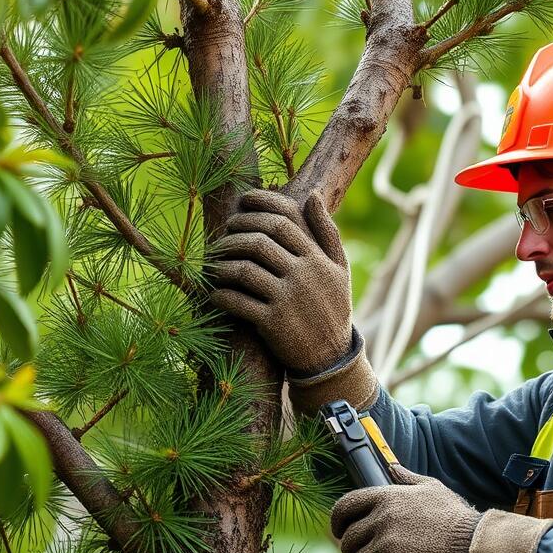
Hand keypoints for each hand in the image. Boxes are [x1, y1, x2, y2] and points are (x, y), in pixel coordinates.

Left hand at [207, 190, 352, 376]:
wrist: (331, 357)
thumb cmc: (332, 307)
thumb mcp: (339, 268)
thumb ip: (326, 231)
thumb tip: (312, 195)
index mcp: (318, 259)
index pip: (283, 221)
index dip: (259, 207)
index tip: (243, 201)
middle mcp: (304, 275)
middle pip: (260, 241)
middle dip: (235, 234)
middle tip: (222, 235)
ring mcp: (287, 299)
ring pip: (244, 270)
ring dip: (222, 264)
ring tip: (213, 264)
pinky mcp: (273, 324)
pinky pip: (238, 302)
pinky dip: (221, 295)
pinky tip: (214, 292)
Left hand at [330, 465, 481, 552]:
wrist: (476, 546)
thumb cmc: (457, 519)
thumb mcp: (433, 489)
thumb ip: (408, 478)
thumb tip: (392, 467)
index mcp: (386, 496)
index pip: (344, 506)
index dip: (336, 523)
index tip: (340, 534)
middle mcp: (381, 517)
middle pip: (348, 541)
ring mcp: (385, 543)